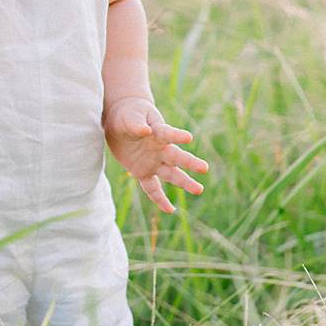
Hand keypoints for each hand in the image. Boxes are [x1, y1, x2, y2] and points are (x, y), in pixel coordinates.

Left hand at [104, 96, 209, 212]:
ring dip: (184, 182)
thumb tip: (144, 130)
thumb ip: (135, 124)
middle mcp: (160, 149)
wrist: (121, 121)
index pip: (168, 133)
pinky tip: (170, 210)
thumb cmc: (129, 115)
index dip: (177, 135)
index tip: (188, 138)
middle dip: (190, 163)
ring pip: (171, 174)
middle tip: (204, 168)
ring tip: (199, 190)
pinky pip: (152, 188)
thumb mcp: (129, 116)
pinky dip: (159, 199)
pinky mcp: (142, 172)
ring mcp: (153, 161)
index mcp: (158, 132)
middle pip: (177, 157)